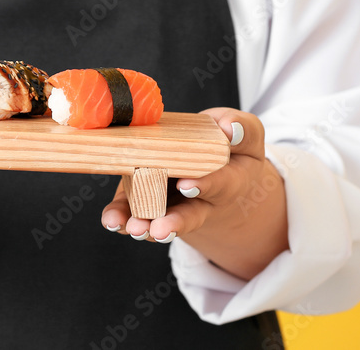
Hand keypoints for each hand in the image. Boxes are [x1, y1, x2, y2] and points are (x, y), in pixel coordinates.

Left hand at [100, 108, 288, 279]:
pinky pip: (135, 211)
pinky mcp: (147, 198)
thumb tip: (230, 130)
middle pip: (190, 215)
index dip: (204, 185)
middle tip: (158, 230)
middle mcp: (201, 200)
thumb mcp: (246, 137)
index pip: (219, 184)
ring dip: (145, 226)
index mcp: (229, 181)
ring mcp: (173, 203)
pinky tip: (112, 220)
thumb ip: (242, 131)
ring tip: (133, 229)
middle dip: (173, 223)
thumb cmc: (232, 148)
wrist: (217, 168)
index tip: (187, 186)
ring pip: (161, 219)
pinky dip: (122, 216)